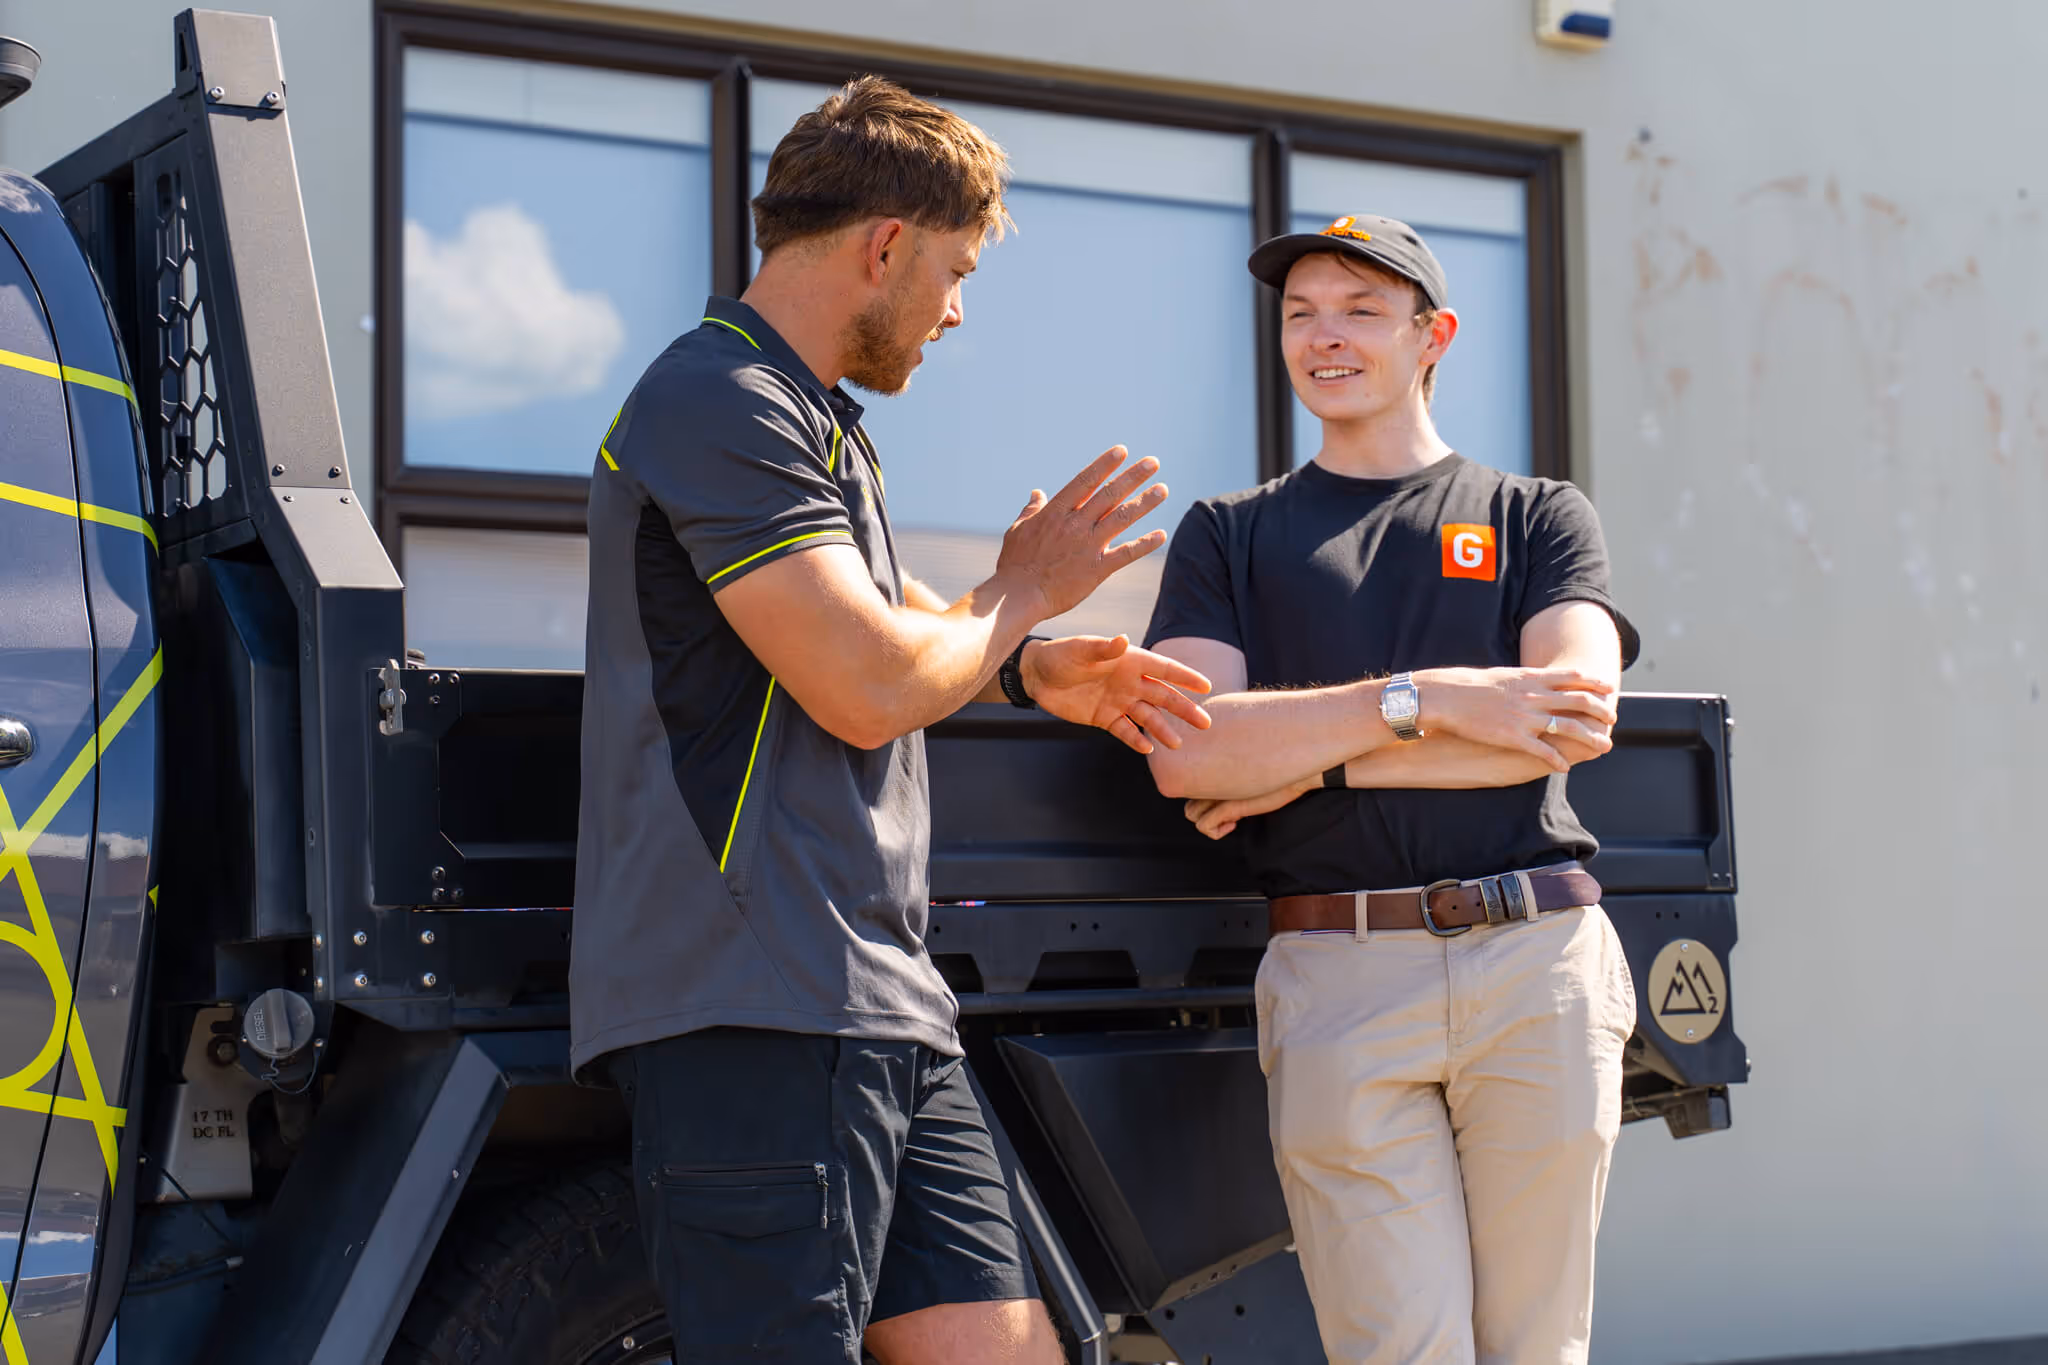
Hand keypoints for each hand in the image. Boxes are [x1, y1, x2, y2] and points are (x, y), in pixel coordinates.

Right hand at [996, 448, 1169, 619]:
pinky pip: (1126, 554)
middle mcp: (1075, 524)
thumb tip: (1037, 492)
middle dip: (1133, 476)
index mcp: (1056, 512)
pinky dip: (1145, 544)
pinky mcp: (1097, 569)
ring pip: (1122, 518)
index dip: (1105, 465)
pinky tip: (1161, 535)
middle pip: (1110, 494)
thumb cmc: (1015, 564)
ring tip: (1163, 489)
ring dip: (1144, 502)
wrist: (1018, 597)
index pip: (1086, 481)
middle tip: (1153, 462)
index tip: (1122, 451)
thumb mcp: (1019, 530)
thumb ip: (1031, 509)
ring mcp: (1088, 546)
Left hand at [1022, 635, 1210, 754]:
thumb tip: (1123, 640)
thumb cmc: (1060, 655)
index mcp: (1129, 661)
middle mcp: (1129, 682)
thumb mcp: (1081, 650)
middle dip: (1184, 709)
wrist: (1037, 676)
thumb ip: (1103, 649)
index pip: (1163, 669)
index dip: (1185, 677)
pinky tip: (1148, 749)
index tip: (1206, 686)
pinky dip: (1136, 740)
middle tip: (1205, 723)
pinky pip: (1125, 730)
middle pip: (1163, 697)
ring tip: (1176, 744)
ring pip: (1147, 717)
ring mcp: (1118, 701)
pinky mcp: (1104, 718)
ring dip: (1162, 730)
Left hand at [1184, 777, 1313, 838]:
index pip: (1188, 784)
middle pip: (1186, 800)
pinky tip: (1235, 823)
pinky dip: (1216, 831)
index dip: (1202, 798)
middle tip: (1228, 811)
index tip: (1223, 799)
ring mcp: (1218, 792)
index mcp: (1214, 768)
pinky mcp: (1229, 805)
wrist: (1299, 772)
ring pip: (1191, 814)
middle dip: (1203, 812)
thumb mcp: (1248, 775)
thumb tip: (1226, 795)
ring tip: (1233, 818)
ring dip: (1210, 822)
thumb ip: (1231, 779)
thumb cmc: (1277, 772)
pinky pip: (1204, 826)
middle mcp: (1212, 778)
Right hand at [1412, 667, 1617, 772]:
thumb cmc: (1469, 685)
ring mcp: (1525, 717)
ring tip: (1605, 746)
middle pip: (1579, 701)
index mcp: (1531, 677)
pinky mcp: (1512, 736)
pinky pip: (1542, 750)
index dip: (1594, 682)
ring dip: (1591, 738)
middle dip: (1600, 710)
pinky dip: (1557, 760)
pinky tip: (1566, 768)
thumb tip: (1539, 681)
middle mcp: (1533, 695)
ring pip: (1569, 727)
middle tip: (1612, 719)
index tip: (1608, 688)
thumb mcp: (1503, 675)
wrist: (1446, 696)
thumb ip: (1525, 680)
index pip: (1572, 676)